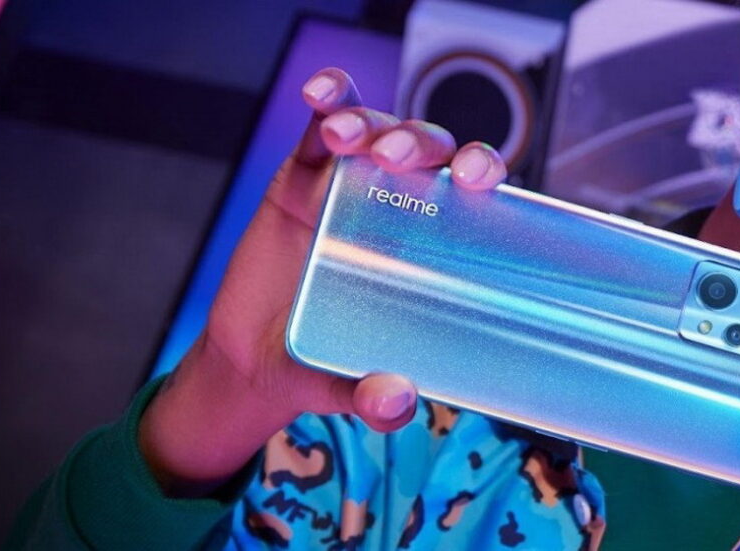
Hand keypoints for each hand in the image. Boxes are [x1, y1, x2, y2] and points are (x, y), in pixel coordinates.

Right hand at [139, 67, 506, 495]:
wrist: (253, 359)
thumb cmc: (323, 364)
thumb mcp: (347, 386)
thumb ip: (372, 397)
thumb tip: (396, 402)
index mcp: (437, 248)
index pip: (477, 198)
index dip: (485, 174)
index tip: (478, 180)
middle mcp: (406, 206)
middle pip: (432, 151)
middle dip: (423, 142)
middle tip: (398, 160)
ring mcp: (357, 184)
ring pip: (380, 128)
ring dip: (369, 121)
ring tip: (343, 137)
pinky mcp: (307, 172)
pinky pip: (324, 121)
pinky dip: (329, 97)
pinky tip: (320, 92)